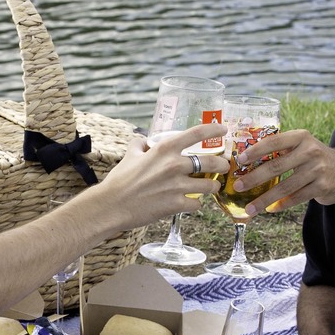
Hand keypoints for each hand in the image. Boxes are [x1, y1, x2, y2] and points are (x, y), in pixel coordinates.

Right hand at [99, 123, 229, 229]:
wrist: (112, 205)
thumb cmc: (119, 181)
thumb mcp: (130, 155)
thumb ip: (139, 145)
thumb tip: (143, 140)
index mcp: (165, 149)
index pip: (197, 133)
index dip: (214, 129)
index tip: (223, 130)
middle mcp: (174, 165)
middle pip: (212, 162)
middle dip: (222, 165)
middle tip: (223, 167)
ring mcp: (177, 186)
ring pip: (209, 185)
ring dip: (212, 186)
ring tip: (210, 187)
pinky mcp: (177, 205)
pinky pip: (197, 204)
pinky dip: (195, 204)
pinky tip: (190, 203)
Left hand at [232, 129, 334, 215]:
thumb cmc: (315, 159)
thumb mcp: (302, 147)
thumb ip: (282, 150)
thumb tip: (247, 161)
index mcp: (301, 137)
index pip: (274, 142)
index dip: (255, 150)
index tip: (239, 160)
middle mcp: (310, 151)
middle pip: (276, 167)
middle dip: (254, 178)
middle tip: (238, 187)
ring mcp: (317, 170)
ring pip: (284, 187)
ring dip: (264, 199)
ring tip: (250, 208)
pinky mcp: (322, 187)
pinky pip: (296, 198)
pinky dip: (281, 205)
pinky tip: (270, 210)